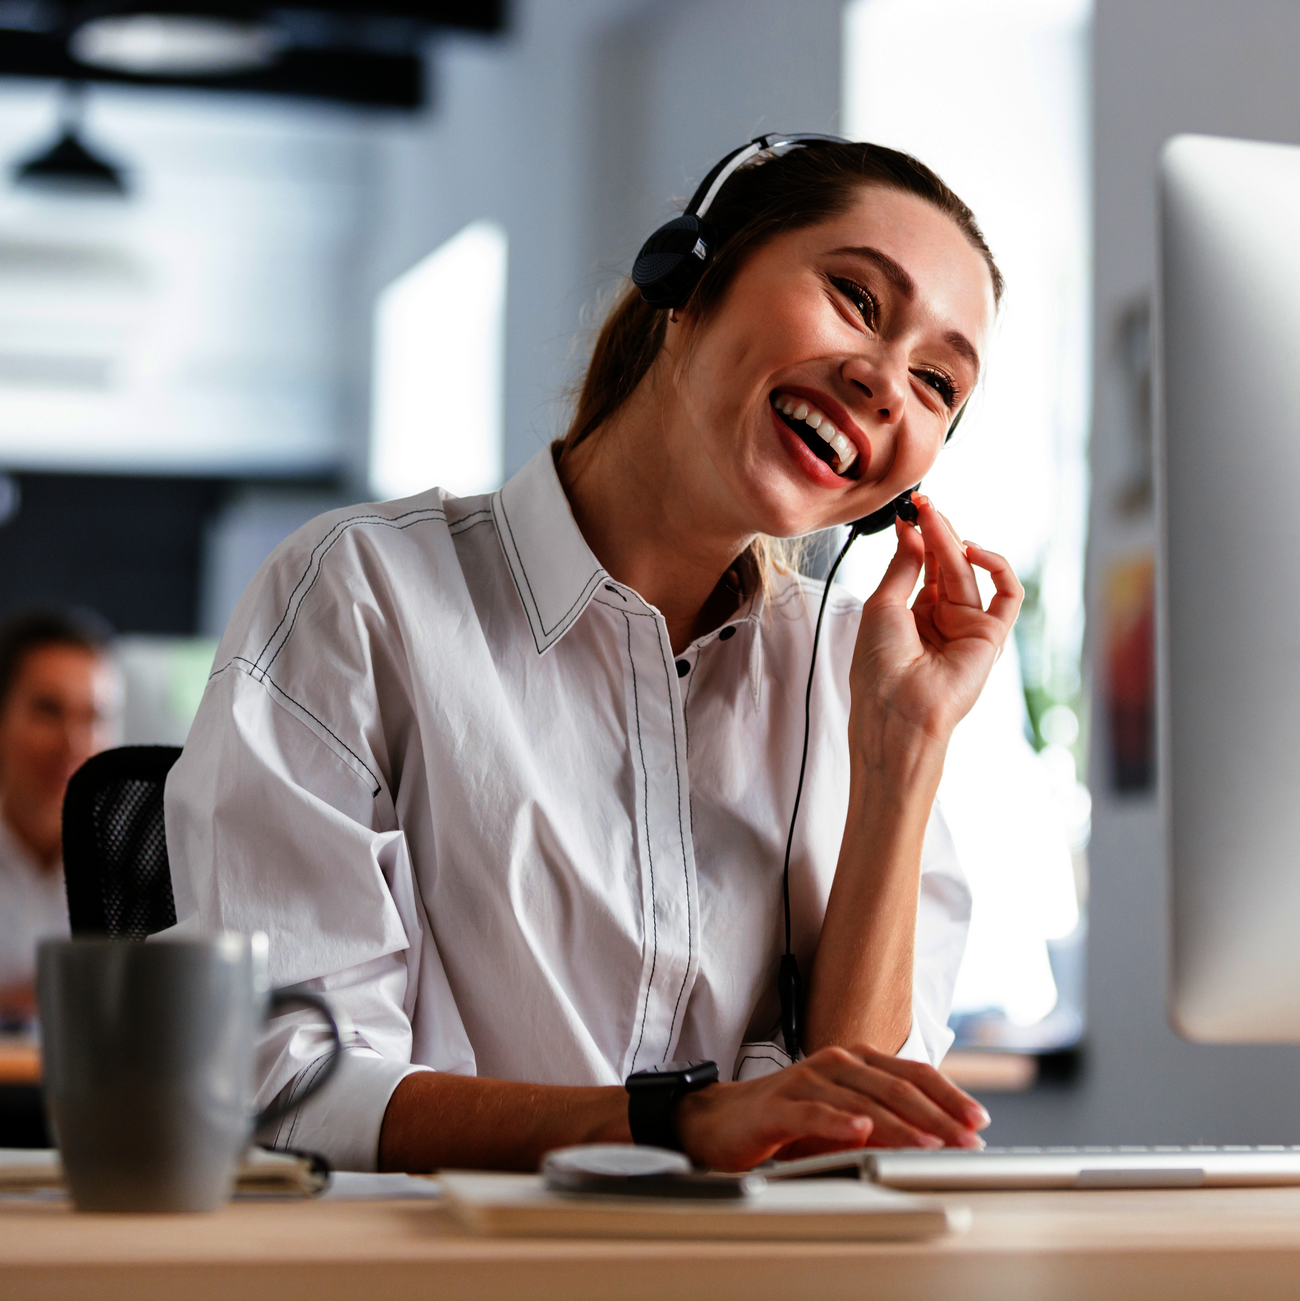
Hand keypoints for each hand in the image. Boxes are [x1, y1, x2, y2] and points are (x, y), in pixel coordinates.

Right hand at [674, 1044, 989, 1171]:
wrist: (722, 1120)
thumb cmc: (788, 1118)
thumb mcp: (845, 1119)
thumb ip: (885, 1122)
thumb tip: (938, 1140)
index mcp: (856, 1061)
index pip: (912, 1073)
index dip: (949, 1095)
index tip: (979, 1120)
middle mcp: (835, 1062)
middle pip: (895, 1086)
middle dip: (937, 1115)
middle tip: (966, 1140)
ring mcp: (806, 1079)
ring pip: (862, 1100)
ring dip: (901, 1124)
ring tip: (930, 1143)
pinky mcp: (779, 1104)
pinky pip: (814, 1112)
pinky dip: (840, 1123)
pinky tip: (861, 1132)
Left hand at [850, 495, 1022, 757]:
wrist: (896, 708)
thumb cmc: (880, 666)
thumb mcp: (882, 605)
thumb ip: (902, 566)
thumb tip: (911, 530)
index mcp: (913, 615)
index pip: (923, 565)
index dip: (919, 536)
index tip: (908, 510)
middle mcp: (942, 619)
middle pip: (946, 564)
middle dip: (936, 532)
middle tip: (923, 505)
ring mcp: (967, 627)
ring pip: (968, 573)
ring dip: (953, 543)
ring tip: (935, 520)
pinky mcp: (991, 637)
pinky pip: (1008, 595)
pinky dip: (997, 567)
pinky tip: (973, 550)